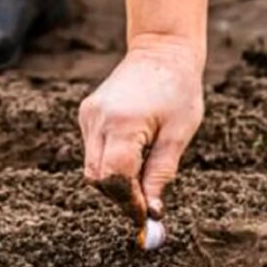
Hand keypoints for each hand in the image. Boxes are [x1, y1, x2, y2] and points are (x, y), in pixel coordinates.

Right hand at [79, 37, 204, 224]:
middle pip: (98, 178)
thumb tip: (152, 212)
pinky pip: (93, 150)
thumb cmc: (178, 90)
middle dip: (121, 196)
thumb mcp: (178, 135)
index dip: (130, 202)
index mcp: (123, 123)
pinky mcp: (87, 113)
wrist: (162, 50)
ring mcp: (89, 115)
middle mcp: (98, 119)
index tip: (147, 216)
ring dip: (115, 180)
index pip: (116, 178)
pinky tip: (133, 153)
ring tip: (144, 173)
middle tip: (147, 203)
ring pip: (92, 167)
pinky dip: (110, 162)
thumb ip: (161, 173)